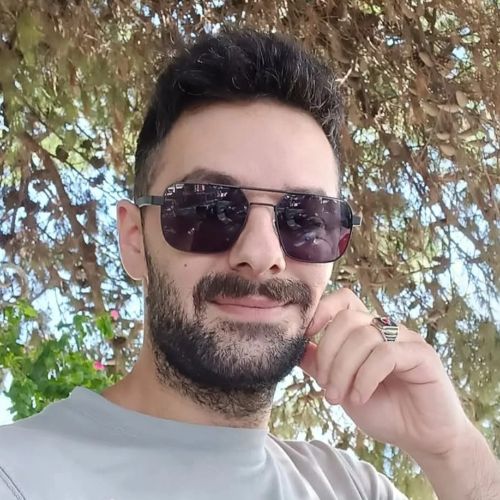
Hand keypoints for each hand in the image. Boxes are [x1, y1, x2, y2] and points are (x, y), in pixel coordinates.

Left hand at [300, 288, 471, 458]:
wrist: (421, 439)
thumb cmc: (383, 410)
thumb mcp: (341, 387)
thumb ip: (320, 365)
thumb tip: (295, 347)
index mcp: (366, 331)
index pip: (344, 300)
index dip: (322, 310)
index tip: (306, 336)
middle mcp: (386, 329)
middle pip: (346, 319)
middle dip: (328, 353)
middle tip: (325, 387)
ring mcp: (405, 339)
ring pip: (363, 336)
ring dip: (343, 370)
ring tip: (339, 397)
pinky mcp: (422, 354)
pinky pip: (385, 354)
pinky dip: (365, 377)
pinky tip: (360, 397)